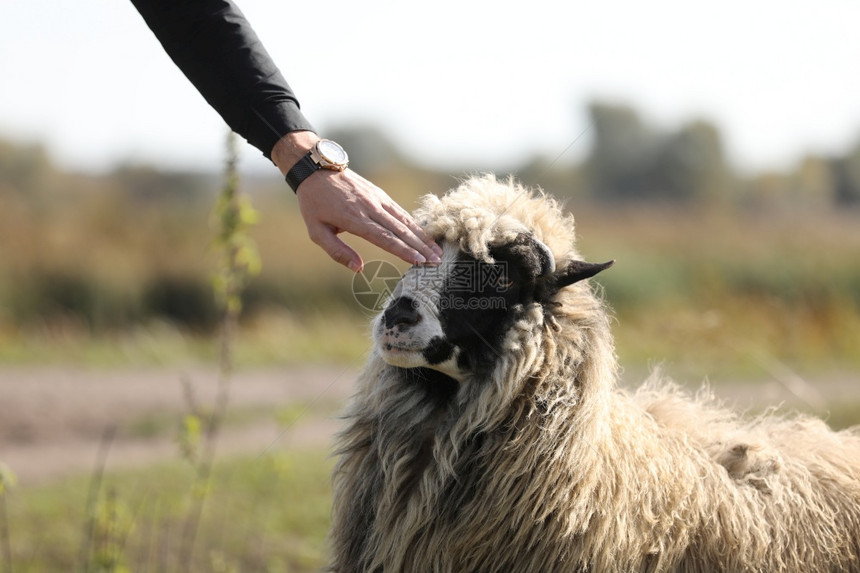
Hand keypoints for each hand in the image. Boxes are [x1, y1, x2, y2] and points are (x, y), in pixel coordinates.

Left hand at [271, 132, 442, 271]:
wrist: (317, 169)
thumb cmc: (314, 204)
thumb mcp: (316, 231)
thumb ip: (337, 251)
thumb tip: (359, 268)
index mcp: (354, 219)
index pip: (384, 238)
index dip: (403, 250)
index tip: (419, 261)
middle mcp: (369, 208)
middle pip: (400, 230)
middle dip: (420, 247)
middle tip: (436, 261)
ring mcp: (377, 199)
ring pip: (405, 220)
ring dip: (422, 236)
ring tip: (437, 250)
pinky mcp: (380, 194)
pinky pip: (400, 211)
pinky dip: (415, 224)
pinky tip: (424, 234)